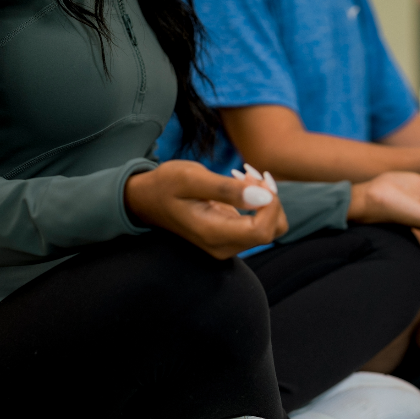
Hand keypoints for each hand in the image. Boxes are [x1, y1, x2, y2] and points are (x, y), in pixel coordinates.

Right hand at [124, 161, 287, 258]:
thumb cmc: (165, 184)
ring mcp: (228, 243)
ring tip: (244, 176)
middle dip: (269, 198)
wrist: (147, 198)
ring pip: (271, 227)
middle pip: (272, 230)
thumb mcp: (191, 178)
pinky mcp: (231, 236)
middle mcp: (224, 246)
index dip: (270, 204)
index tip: (253, 177)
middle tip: (247, 173)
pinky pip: (260, 223)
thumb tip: (263, 197)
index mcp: (213, 234)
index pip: (263, 231)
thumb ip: (227, 189)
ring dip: (266, 199)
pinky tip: (241, 183)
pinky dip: (260, 202)